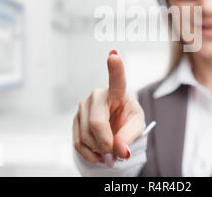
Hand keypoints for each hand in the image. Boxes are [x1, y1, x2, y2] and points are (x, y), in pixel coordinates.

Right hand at [73, 50, 144, 166]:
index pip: (117, 80)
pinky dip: (91, 155)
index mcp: (117, 92)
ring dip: (99, 151)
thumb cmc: (127, 121)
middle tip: (116, 153)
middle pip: (96, 123)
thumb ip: (129, 137)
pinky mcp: (75, 120)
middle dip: (106, 143)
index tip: (114, 56)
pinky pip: (78, 143)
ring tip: (109, 151)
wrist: (114, 130)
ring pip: (86, 136)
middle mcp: (96, 96)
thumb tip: (120, 151)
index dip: (115, 68)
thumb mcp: (136, 127)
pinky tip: (99, 153)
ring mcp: (83, 107)